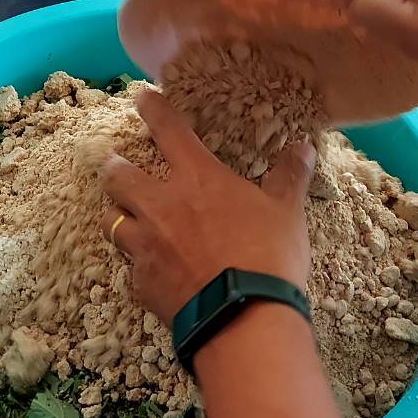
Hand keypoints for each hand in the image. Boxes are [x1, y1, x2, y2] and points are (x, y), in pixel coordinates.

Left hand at [101, 89, 314, 326]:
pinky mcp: (142, 284)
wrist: (242, 318)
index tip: (142, 99)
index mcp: (197, 178)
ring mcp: (146, 246)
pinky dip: (139, 265)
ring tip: (126, 218)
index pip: (168, 130)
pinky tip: (152, 271)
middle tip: (115, 166)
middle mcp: (161, 205)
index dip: (153, 110)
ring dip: (119, 216)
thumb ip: (290, 176)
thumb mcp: (287, 212)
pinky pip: (131, 267)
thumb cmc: (267, 255)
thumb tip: (304, 146)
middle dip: (115, 168)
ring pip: (112, 221)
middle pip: (118, 177)